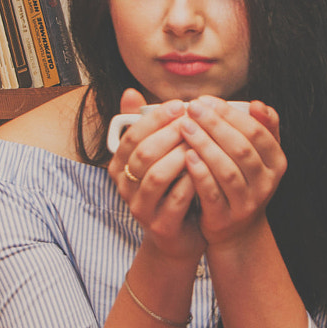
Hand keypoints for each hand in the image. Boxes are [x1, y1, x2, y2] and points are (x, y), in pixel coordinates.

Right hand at [109, 89, 204, 262]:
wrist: (180, 234)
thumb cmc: (172, 187)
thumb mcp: (158, 155)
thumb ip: (146, 126)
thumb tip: (130, 92)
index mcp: (120, 166)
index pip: (131, 135)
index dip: (155, 118)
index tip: (181, 105)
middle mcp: (125, 187)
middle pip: (143, 153)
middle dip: (171, 133)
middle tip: (195, 120)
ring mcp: (141, 208)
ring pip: (158, 175)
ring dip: (182, 155)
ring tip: (202, 142)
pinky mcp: (160, 225)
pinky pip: (176, 199)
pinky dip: (192, 180)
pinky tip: (206, 168)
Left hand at [177, 96, 285, 248]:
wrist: (236, 230)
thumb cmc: (243, 182)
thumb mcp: (258, 157)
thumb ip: (261, 129)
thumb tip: (258, 104)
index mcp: (277, 163)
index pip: (256, 131)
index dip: (230, 114)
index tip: (207, 100)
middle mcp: (266, 184)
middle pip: (241, 148)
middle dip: (215, 125)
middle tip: (193, 108)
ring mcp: (246, 203)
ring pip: (226, 170)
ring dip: (204, 145)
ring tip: (185, 127)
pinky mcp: (225, 218)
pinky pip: (211, 192)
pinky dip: (199, 172)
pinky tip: (186, 155)